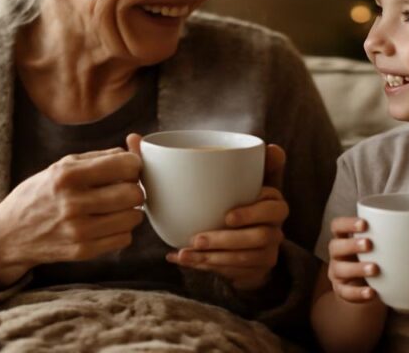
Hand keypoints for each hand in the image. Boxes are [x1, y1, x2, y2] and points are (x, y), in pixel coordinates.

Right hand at [0, 147, 144, 287]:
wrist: (9, 234)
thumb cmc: (40, 194)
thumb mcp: (63, 166)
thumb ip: (102, 155)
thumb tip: (136, 144)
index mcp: (67, 175)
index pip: (127, 165)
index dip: (133, 165)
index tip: (126, 169)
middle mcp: (72, 203)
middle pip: (134, 193)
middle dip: (133, 188)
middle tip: (122, 189)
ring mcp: (78, 230)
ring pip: (134, 217)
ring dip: (130, 211)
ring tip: (115, 207)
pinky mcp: (82, 251)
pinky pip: (124, 239)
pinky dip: (121, 230)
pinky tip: (107, 224)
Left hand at [128, 134, 289, 291]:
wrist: (239, 239)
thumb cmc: (219, 199)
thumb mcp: (215, 179)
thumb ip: (176, 158)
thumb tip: (134, 136)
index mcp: (268, 197)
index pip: (273, 200)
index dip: (255, 208)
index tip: (227, 215)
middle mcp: (274, 223)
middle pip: (261, 233)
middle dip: (228, 238)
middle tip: (197, 238)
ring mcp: (268, 248)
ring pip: (247, 255)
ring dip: (216, 255)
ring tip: (187, 251)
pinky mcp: (258, 269)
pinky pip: (237, 271)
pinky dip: (210, 268)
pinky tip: (184, 260)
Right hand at [326, 216, 379, 303]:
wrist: (367, 284)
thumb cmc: (376, 256)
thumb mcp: (379, 244)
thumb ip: (389, 234)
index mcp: (344, 238)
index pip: (337, 226)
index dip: (347, 223)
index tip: (365, 223)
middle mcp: (338, 254)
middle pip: (335, 246)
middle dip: (352, 244)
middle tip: (369, 244)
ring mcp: (337, 273)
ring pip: (340, 269)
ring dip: (357, 268)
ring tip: (375, 269)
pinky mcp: (342, 290)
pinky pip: (346, 293)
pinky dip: (359, 293)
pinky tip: (372, 292)